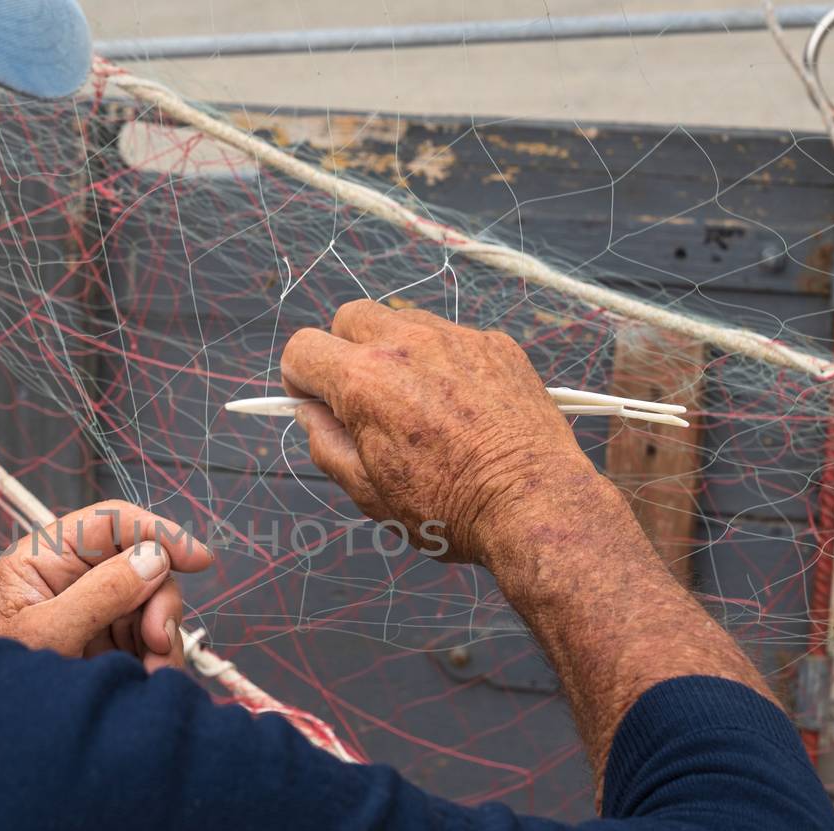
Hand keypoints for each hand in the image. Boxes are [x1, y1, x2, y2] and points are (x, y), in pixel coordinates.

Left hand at [0, 501, 214, 670]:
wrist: (3, 745)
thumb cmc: (6, 686)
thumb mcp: (49, 634)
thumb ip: (101, 593)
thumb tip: (153, 558)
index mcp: (42, 559)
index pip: (109, 523)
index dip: (158, 532)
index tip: (198, 559)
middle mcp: (70, 578)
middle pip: (141, 564)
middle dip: (158, 602)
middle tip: (157, 640)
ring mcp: (92, 609)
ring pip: (152, 602)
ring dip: (162, 637)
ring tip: (150, 673)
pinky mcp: (109, 642)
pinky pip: (152, 636)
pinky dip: (159, 657)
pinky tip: (146, 680)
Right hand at [281, 300, 598, 565]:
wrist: (532, 503)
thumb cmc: (449, 508)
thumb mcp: (367, 491)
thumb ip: (326, 444)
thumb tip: (310, 415)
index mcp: (364, 382)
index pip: (303, 349)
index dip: (300, 379)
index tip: (316, 402)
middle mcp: (407, 346)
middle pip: (350, 318)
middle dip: (344, 351)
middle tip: (361, 397)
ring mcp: (456, 339)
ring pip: (403, 321)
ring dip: (395, 352)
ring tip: (416, 402)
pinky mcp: (496, 345)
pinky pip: (452, 337)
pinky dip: (443, 361)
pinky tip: (460, 405)